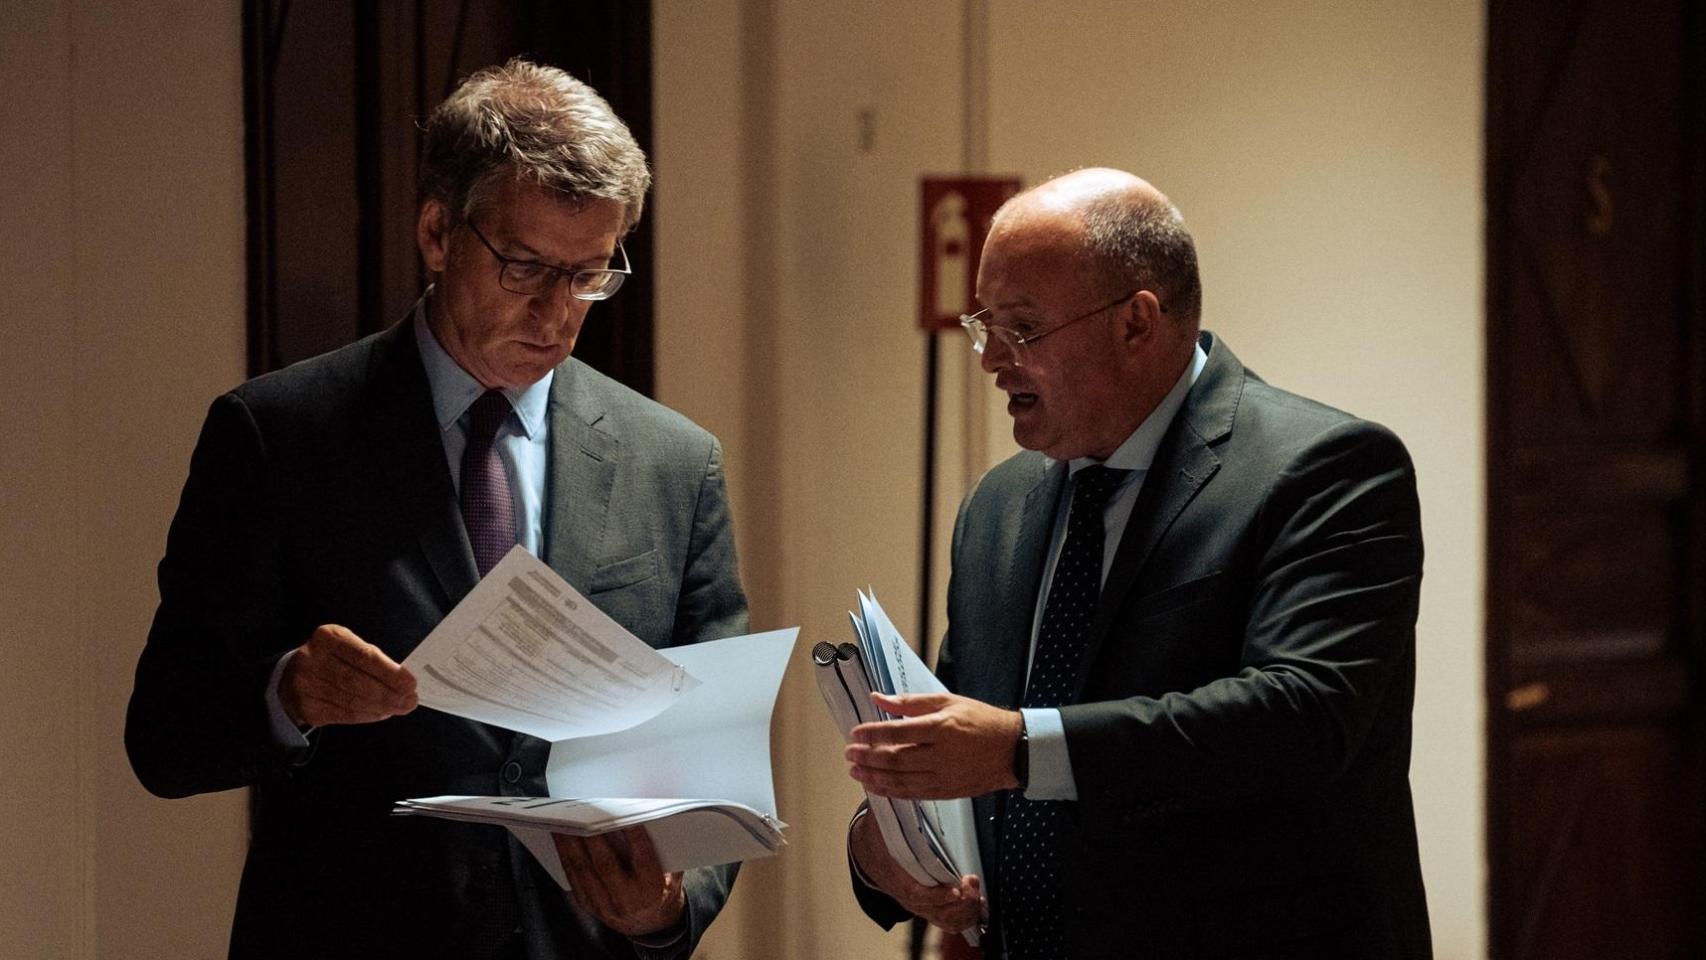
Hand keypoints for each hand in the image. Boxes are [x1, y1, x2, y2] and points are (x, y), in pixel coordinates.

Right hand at [278, 624, 416, 726]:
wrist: (293, 675)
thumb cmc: (333, 659)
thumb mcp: (348, 647)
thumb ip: (372, 660)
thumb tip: (403, 681)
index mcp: (328, 637)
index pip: (364, 656)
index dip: (389, 672)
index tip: (411, 683)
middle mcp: (312, 659)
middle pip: (357, 681)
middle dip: (389, 693)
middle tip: (410, 701)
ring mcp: (306, 684)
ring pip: (351, 701)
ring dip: (381, 707)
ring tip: (400, 708)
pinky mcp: (306, 707)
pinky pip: (343, 715)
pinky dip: (366, 716)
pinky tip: (381, 713)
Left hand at [553, 828, 685, 937]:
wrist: (649, 923)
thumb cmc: (661, 890)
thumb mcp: (673, 873)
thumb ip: (664, 851)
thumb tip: (653, 818)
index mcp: (652, 891)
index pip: (643, 860)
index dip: (635, 838)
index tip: (628, 817)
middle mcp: (626, 900)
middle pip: (606, 864)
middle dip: (594, 837)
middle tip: (585, 814)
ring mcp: (604, 905)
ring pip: (584, 870)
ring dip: (571, 843)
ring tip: (564, 821)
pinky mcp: (588, 904)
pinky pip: (573, 877)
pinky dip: (565, 855)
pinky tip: (560, 838)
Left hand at [844, 691, 1022, 798]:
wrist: (1012, 750)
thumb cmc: (980, 720)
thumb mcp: (947, 701)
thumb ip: (910, 702)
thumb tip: (879, 698)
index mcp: (941, 728)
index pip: (898, 732)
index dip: (873, 734)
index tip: (855, 733)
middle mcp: (940, 755)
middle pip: (895, 759)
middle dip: (868, 757)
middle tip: (849, 754)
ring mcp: (943, 776)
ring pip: (901, 780)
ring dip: (874, 777)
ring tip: (855, 771)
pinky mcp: (946, 791)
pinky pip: (913, 793)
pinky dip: (891, 791)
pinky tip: (876, 786)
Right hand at [850, 807, 982, 932]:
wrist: (868, 852)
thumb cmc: (880, 832)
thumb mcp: (880, 816)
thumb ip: (885, 801)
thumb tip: (881, 782)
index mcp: (895, 874)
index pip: (916, 893)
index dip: (937, 895)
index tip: (956, 889)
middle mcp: (906, 895)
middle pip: (936, 912)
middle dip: (959, 904)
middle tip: (972, 883)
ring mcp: (918, 905)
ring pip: (945, 921)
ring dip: (966, 911)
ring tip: (976, 889)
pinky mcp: (928, 907)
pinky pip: (948, 923)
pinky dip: (965, 916)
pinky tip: (976, 899)